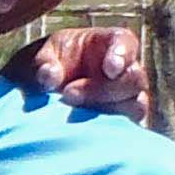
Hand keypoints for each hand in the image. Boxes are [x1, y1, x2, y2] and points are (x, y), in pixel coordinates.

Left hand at [6, 25, 148, 122]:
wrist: (37, 95)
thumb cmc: (44, 66)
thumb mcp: (39, 58)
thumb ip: (44, 64)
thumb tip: (50, 76)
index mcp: (107, 44)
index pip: (125, 43)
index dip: (122, 55)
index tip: (110, 69)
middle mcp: (122, 71)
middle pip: (133, 78)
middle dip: (103, 89)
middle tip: (68, 94)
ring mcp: (125, 98)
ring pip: (136, 105)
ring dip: (108, 111)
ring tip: (71, 114)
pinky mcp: (121, 122)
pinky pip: (128, 128)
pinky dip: (111, 131)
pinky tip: (85, 131)